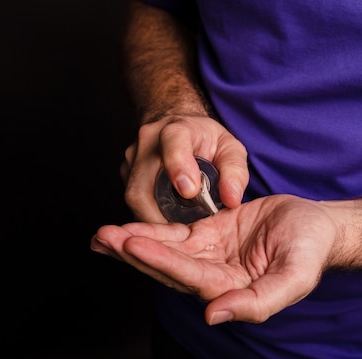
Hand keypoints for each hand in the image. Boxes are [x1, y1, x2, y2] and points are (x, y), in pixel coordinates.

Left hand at [91, 194, 337, 324]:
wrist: (316, 225)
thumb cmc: (310, 251)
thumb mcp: (293, 278)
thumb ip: (257, 302)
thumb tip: (213, 317)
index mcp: (231, 291)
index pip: (189, 277)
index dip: (161, 262)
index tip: (133, 245)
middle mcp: (214, 277)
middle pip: (167, 268)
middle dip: (135, 252)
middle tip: (104, 237)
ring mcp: (208, 256)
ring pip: (165, 250)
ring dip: (134, 242)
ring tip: (103, 234)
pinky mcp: (207, 235)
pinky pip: (174, 234)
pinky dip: (150, 231)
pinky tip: (125, 230)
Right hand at [120, 115, 248, 222]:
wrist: (176, 124)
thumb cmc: (205, 139)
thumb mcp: (230, 149)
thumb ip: (235, 172)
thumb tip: (231, 200)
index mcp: (177, 128)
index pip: (173, 144)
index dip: (178, 168)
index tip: (190, 192)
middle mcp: (147, 141)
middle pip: (143, 185)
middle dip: (162, 215)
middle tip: (187, 231)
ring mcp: (132, 158)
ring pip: (135, 198)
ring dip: (155, 219)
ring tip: (178, 228)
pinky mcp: (126, 174)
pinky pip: (134, 202)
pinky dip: (150, 215)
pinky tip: (167, 220)